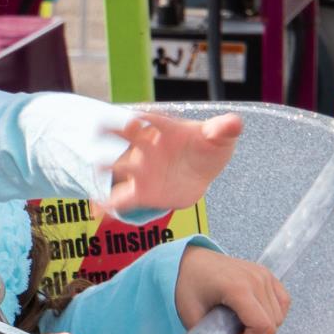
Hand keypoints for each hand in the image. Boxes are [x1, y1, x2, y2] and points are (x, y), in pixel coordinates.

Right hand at [102, 110, 241, 217]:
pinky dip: (107, 206)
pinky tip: (98, 214)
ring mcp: (140, 171)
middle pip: (126, 140)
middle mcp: (146, 148)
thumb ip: (224, 129)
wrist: (199, 171)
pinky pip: (121, 199)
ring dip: (107, 170)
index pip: (148, 120)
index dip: (139, 118)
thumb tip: (235, 124)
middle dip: (112, 137)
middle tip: (98, 134)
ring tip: (98, 173)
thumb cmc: (206, 148)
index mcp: (163, 129)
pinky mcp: (140, 192)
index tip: (132, 119)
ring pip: (119, 170)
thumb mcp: (219, 137)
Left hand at [172, 249, 289, 333]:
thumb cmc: (187, 284)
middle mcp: (256, 279)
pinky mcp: (267, 274)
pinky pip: (283, 301)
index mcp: (237, 288)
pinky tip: (254, 316)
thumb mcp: (191, 317)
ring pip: (280, 315)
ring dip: (264, 327)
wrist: (190, 259)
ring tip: (241, 325)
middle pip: (273, 324)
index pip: (262, 325)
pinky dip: (273, 314)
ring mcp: (264, 275)